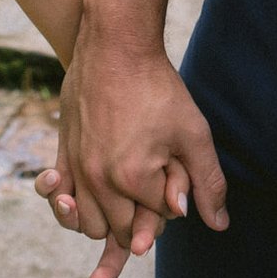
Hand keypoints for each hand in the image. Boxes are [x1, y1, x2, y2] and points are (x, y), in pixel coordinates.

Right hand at [34, 19, 226, 277]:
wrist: (114, 46)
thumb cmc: (158, 88)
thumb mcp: (193, 133)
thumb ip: (207, 183)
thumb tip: (218, 225)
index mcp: (132, 179)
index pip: (158, 219)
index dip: (171, 200)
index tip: (174, 171)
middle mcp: (98, 179)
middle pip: (122, 231)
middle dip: (141, 218)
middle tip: (153, 183)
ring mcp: (76, 168)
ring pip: (88, 224)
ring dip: (108, 221)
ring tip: (125, 197)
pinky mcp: (62, 153)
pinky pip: (57, 198)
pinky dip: (69, 208)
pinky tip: (79, 199)